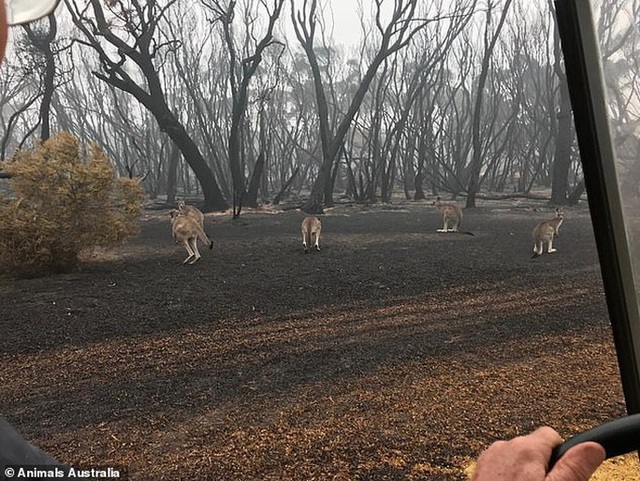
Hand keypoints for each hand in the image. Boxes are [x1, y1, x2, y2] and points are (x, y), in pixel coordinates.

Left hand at [471, 427, 605, 480]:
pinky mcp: (480, 472)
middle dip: (543, 467)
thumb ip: (574, 468)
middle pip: (533, 448)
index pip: (551, 435)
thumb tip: (593, 448)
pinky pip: (501, 469)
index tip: (564, 473)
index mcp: (525, 449)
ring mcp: (488, 459)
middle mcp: (504, 447)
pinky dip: (509, 479)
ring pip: (516, 460)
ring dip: (524, 474)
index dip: (562, 455)